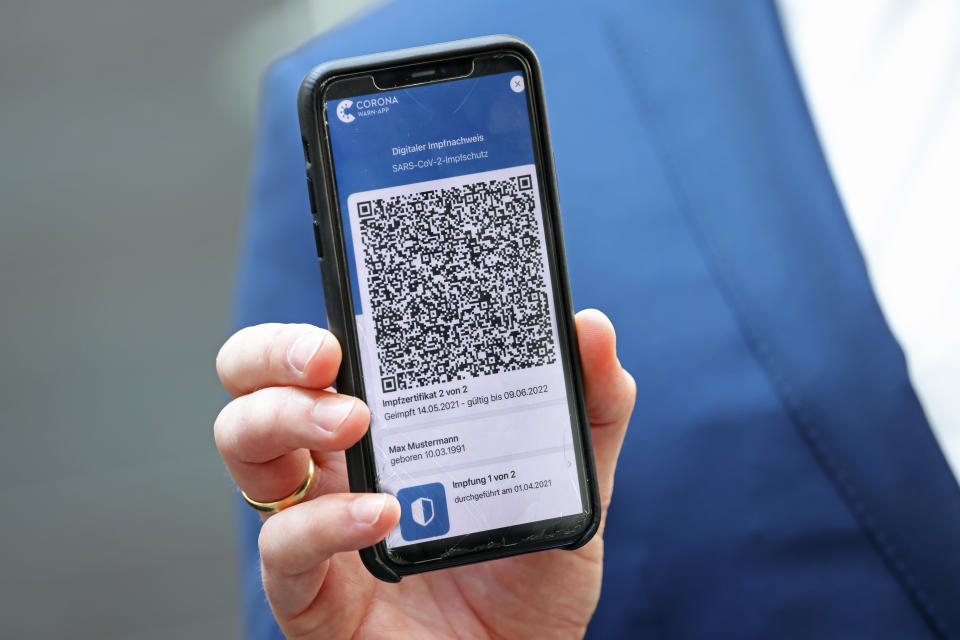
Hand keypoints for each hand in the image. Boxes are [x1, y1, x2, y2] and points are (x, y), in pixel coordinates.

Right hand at [214, 309, 634, 638]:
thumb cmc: (533, 575)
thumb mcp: (574, 481)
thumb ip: (590, 406)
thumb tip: (589, 323)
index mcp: (386, 425)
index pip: (323, 354)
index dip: (318, 317)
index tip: (356, 291)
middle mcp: (338, 465)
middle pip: (254, 384)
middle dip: (271, 352)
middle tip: (328, 356)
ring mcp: (316, 524)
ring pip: (243, 447)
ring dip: (281, 418)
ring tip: (351, 419)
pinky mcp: (312, 593)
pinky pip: (282, 547)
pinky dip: (325, 523)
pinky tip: (381, 513)